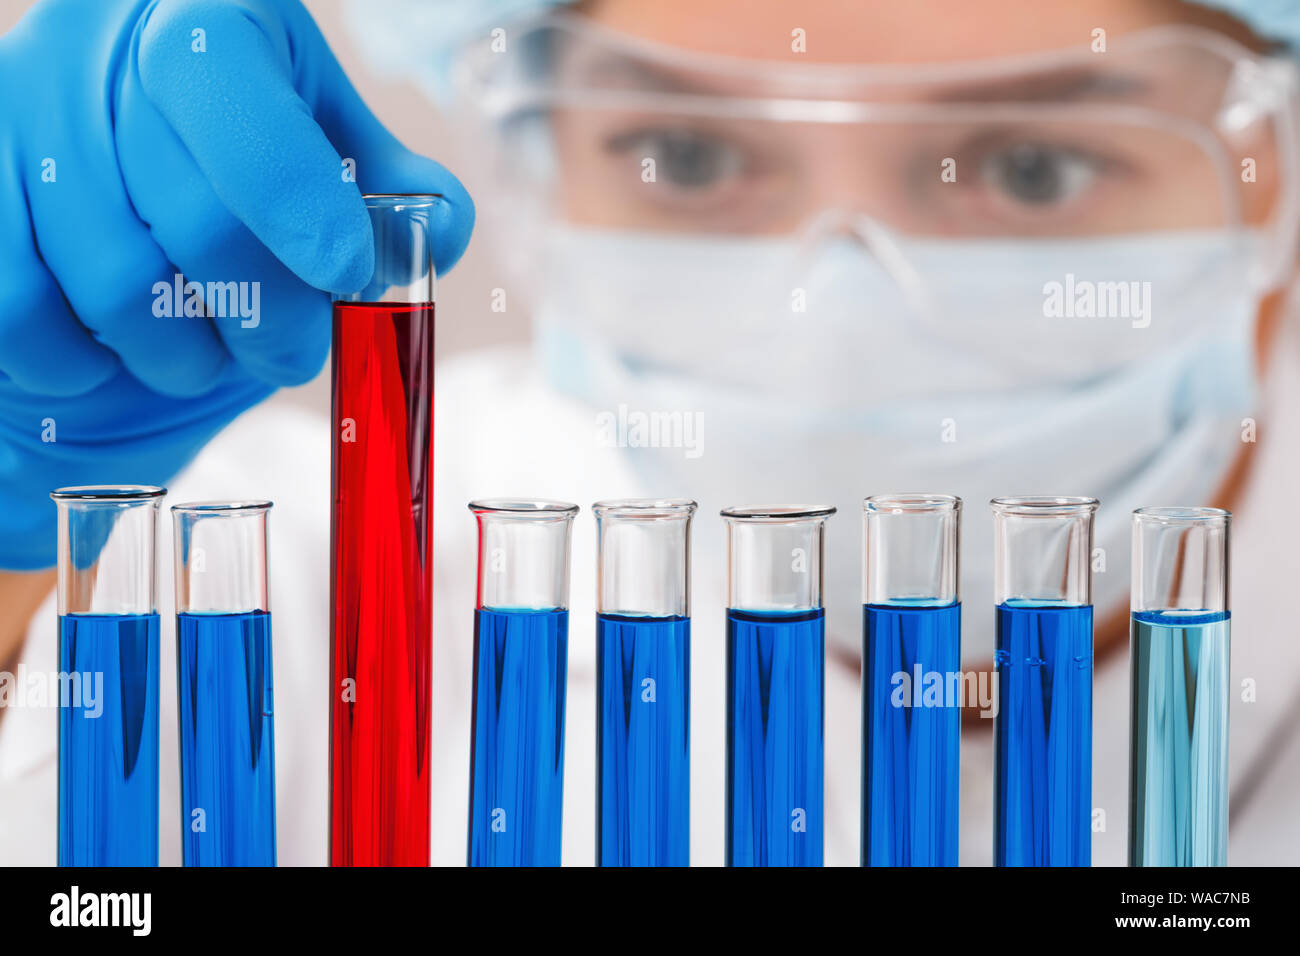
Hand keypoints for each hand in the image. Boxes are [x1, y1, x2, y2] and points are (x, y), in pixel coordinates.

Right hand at [0, 0, 473, 567]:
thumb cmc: (235, 140)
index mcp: (206, 23)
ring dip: (183, 356)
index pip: (244, 108)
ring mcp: (21, 119)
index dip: (301, 210)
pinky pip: (19, 311)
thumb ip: (388, 185)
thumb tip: (439, 234)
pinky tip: (116, 351)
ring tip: (208, 352)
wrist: (107, 131)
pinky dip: (79, 361)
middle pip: (197, 226)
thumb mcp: (321, 134)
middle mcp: (100, 54)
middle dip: (269, 323)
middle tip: (292, 351)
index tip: (344, 276)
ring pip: (114, 287)